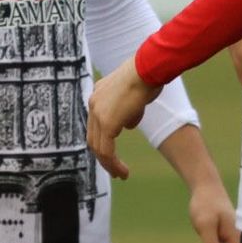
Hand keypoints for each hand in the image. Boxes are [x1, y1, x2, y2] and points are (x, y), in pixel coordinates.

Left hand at [86, 58, 159, 179]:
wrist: (147, 68)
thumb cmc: (148, 76)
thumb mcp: (136, 95)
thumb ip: (129, 110)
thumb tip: (127, 124)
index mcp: (98, 94)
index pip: (96, 123)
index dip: (104, 140)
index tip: (114, 152)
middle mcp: (93, 103)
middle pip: (93, 137)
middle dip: (104, 156)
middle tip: (115, 169)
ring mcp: (97, 113)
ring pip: (98, 147)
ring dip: (109, 164)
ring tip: (121, 174)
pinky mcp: (106, 124)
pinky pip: (106, 150)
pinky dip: (113, 163)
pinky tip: (123, 171)